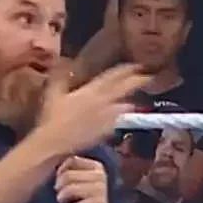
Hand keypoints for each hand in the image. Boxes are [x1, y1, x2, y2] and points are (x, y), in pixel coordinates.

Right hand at [33, 63, 149, 157]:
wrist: (57, 142)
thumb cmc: (53, 117)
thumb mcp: (53, 92)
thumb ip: (60, 76)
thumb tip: (63, 60)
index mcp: (91, 91)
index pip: (113, 76)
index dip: (126, 70)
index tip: (137, 65)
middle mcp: (103, 103)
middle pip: (125, 89)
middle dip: (138, 81)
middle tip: (149, 76)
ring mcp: (108, 118)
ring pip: (125, 106)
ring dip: (130, 100)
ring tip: (134, 97)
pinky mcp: (108, 131)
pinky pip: (118, 121)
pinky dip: (121, 116)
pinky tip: (121, 114)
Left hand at [55, 156, 110, 202]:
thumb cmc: (82, 201)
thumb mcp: (76, 182)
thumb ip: (68, 170)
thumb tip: (54, 165)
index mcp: (96, 167)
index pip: (71, 161)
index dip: (60, 173)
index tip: (61, 185)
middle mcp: (101, 175)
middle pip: (67, 175)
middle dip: (60, 189)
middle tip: (63, 199)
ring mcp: (102, 190)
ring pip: (69, 189)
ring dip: (63, 200)